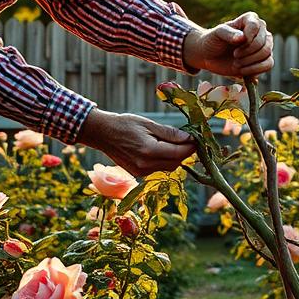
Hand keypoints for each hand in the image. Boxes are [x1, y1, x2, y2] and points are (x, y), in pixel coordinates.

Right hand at [78, 109, 195, 175]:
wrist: (102, 134)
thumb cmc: (124, 124)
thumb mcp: (148, 124)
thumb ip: (170, 133)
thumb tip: (189, 138)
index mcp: (149, 151)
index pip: (179, 153)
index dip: (192, 147)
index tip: (197, 138)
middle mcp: (146, 165)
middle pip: (177, 163)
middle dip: (185, 152)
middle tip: (189, 139)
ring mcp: (142, 172)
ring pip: (170, 167)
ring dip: (176, 157)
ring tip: (175, 143)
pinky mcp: (139, 174)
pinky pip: (159, 169)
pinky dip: (165, 160)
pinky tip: (162, 149)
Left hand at [182, 12, 273, 78]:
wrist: (210, 56)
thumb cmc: (213, 40)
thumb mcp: (217, 34)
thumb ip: (228, 33)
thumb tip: (242, 38)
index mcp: (250, 19)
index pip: (257, 26)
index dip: (248, 38)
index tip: (236, 44)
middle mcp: (260, 32)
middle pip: (265, 44)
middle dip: (249, 53)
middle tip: (235, 56)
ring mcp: (263, 46)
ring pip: (267, 55)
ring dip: (251, 62)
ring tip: (236, 64)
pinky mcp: (262, 60)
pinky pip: (268, 65)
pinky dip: (255, 70)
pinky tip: (242, 71)